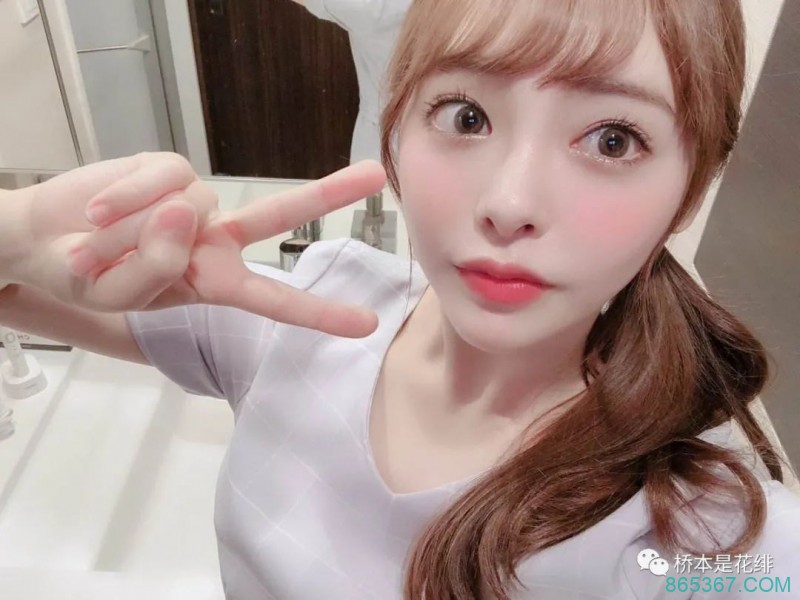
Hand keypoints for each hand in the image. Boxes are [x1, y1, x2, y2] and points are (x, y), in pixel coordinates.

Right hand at [13, 153, 384, 337]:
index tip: (366, 323)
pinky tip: (95, 212)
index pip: (272, 299)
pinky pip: (156, 176)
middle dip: (326, 195)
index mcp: (212, 282)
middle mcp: (213, 239)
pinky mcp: (167, 167)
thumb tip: (184, 210)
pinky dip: (120, 199)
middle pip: (276, 215)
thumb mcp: (115, 297)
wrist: (42, 242)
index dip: (318, 313)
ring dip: (128, 231)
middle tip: (375, 175)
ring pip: (182, 206)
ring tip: (93, 245)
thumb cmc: (85, 279)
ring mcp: (194, 202)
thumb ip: (154, 267)